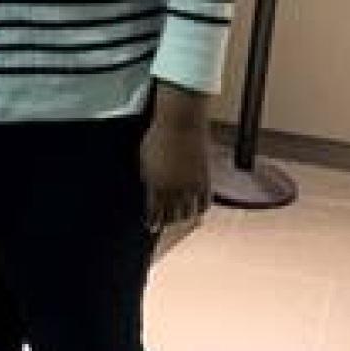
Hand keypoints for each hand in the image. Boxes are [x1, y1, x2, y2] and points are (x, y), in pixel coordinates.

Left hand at [140, 88, 211, 232]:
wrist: (180, 122)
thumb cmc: (158, 136)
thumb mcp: (144, 158)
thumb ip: (147, 178)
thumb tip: (149, 192)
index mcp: (155, 184)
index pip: (154, 212)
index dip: (152, 222)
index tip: (151, 228)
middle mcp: (173, 190)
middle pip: (172, 216)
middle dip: (168, 223)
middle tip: (167, 227)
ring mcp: (190, 186)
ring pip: (188, 214)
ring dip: (184, 219)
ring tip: (181, 220)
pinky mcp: (205, 180)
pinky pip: (204, 203)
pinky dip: (200, 209)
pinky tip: (197, 211)